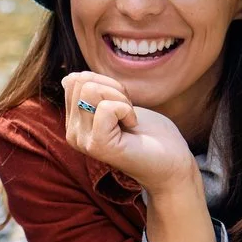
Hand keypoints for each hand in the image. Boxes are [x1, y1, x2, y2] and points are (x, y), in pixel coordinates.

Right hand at [61, 71, 200, 199]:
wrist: (172, 163)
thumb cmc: (149, 134)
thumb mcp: (116, 102)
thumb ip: (92, 92)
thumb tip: (69, 78)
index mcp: (74, 122)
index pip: (75, 81)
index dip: (106, 84)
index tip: (121, 105)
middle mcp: (72, 133)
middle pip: (81, 82)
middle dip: (113, 90)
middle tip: (127, 113)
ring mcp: (82, 140)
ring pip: (91, 90)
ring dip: (121, 100)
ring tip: (129, 120)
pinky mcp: (97, 145)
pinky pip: (106, 108)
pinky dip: (126, 110)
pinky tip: (132, 126)